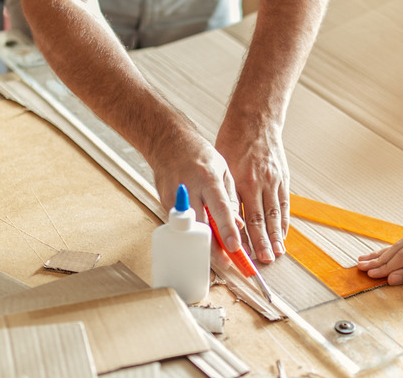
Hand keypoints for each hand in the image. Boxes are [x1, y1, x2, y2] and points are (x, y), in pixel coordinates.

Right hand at [150, 126, 242, 253]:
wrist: (167, 142)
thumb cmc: (198, 154)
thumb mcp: (223, 169)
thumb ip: (231, 197)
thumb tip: (238, 223)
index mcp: (208, 178)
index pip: (220, 209)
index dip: (227, 230)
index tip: (234, 247)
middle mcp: (189, 189)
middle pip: (201, 225)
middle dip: (213, 247)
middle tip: (226, 261)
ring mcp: (174, 197)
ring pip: (188, 229)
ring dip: (202, 244)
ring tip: (217, 255)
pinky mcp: (164, 203)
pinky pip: (180, 223)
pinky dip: (192, 232)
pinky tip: (202, 238)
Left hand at [215, 114, 288, 263]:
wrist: (256, 120)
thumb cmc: (233, 141)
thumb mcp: (221, 165)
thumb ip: (222, 191)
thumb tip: (219, 217)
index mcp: (240, 180)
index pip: (239, 215)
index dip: (239, 236)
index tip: (238, 252)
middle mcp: (258, 183)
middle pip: (260, 219)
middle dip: (261, 243)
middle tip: (262, 261)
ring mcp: (273, 181)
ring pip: (274, 214)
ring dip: (275, 236)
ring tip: (276, 253)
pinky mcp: (283, 178)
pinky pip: (284, 205)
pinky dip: (283, 221)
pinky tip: (282, 234)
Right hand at [357, 218, 402, 284]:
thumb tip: (391, 279)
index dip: (386, 267)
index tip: (371, 276)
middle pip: (399, 247)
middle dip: (380, 260)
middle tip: (361, 269)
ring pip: (400, 244)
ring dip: (383, 255)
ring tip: (363, 261)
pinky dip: (395, 252)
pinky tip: (379, 255)